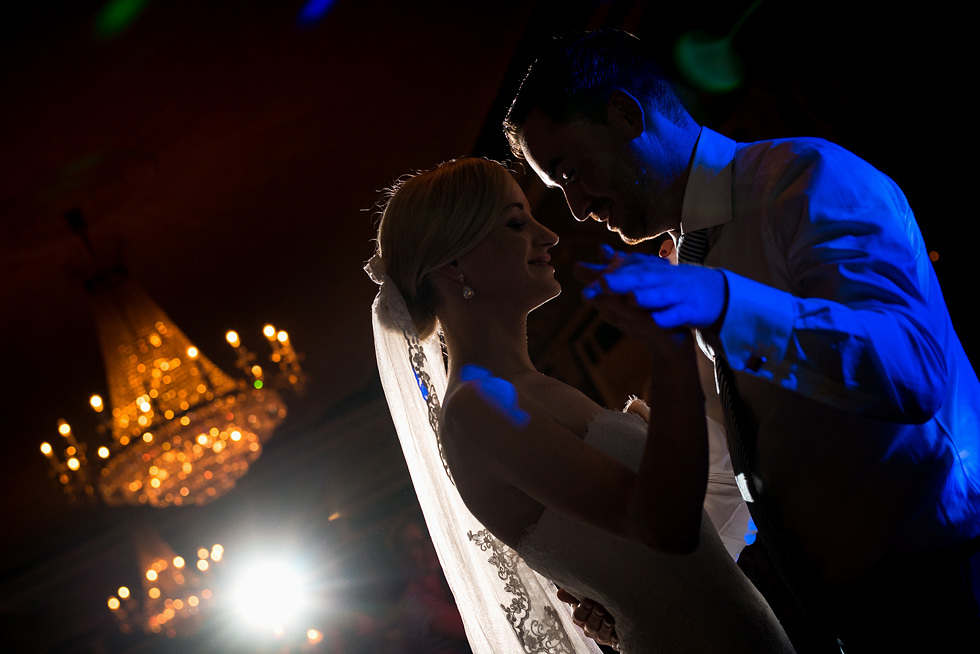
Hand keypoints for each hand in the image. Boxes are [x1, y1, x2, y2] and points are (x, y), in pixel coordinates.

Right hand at [556, 589, 618, 649]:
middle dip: (595, 617)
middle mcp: (589, 627)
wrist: (618, 608)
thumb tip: (559, 594)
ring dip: (605, 627)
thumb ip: (574, 594)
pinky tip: (616, 635)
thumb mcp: (588, 595)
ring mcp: (600, 635)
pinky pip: (612, 642)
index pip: (577, 617)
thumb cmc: (600, 600)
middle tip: (601, 608)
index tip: (589, 602)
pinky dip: (614, 639)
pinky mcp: (612, 640)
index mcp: (582, 616)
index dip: (583, 610)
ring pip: (600, 635)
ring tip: (609, 620)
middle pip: (589, 626)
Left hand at [577, 247, 727, 330]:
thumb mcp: (648, 273)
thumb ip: (622, 265)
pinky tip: (655, 321)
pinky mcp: (691, 310)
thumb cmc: (672, 284)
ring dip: (646, 296)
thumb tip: (598, 251)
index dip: (603, 273)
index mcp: (649, 269)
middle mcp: (662, 278)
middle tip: (602, 282)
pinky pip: (678, 314)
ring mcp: (678, 294)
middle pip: (641, 278)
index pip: (624, 269)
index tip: (580, 274)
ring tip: (630, 299)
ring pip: (661, 295)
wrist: (715, 293)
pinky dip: (668, 317)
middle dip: (622, 280)